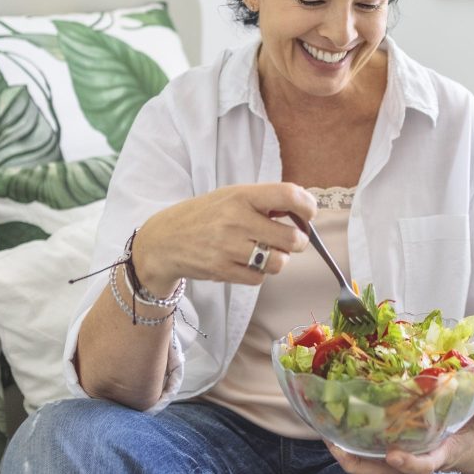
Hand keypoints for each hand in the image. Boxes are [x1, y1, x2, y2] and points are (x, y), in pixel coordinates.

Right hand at [132, 183, 316, 293]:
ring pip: (279, 263)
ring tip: (264, 251)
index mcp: (241, 196)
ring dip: (278, 260)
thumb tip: (302, 213)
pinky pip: (259, 278)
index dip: (307, 206)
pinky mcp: (222, 270)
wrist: (164, 240)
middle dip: (297, 241)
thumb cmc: (204, 215)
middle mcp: (236, 220)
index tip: (308, 214)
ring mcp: (229, 247)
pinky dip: (258, 273)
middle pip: (292, 238)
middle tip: (288, 239)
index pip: (288, 195)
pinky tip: (245, 262)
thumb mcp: (231, 197)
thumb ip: (263, 202)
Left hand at [327, 363, 473, 473]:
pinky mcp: (389, 458)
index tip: (392, 454)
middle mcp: (415, 462)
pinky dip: (349, 448)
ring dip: (347, 456)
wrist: (468, 454)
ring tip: (324, 433)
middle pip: (384, 473)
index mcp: (439, 455)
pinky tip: (331, 429)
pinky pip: (366, 458)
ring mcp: (400, 463)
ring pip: (370, 468)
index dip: (408, 464)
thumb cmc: (471, 431)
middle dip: (359, 463)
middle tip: (335, 445)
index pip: (423, 466)